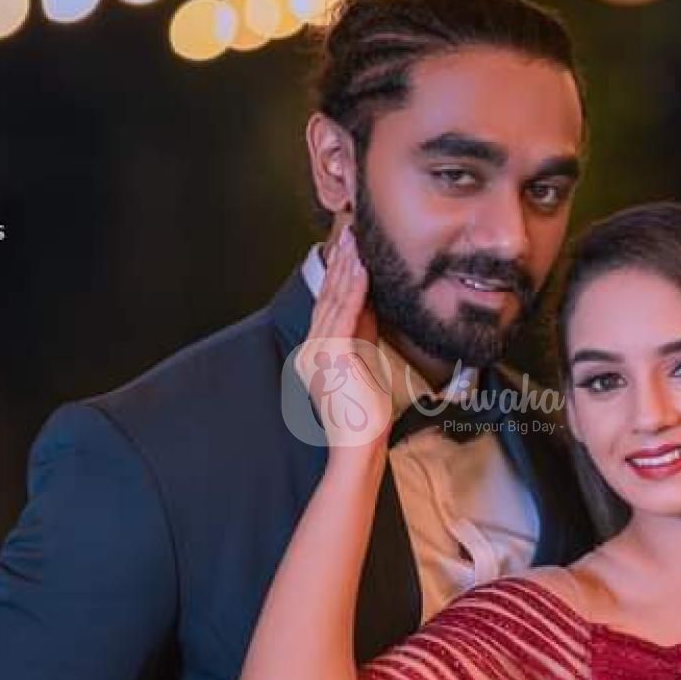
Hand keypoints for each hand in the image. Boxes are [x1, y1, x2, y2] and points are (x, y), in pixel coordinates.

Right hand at [294, 227, 390, 452]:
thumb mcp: (363, 360)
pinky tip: (362, 267)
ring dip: (346, 268)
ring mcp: (318, 351)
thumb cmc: (365, 412)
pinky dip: (354, 287)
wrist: (359, 444)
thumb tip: (370, 300)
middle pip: (326, 298)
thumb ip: (363, 331)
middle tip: (348, 235)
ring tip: (355, 242)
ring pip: (334, 300)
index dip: (337, 277)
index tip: (346, 251)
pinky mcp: (333, 353)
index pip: (327, 307)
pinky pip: (345, 312)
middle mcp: (310, 349)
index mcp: (314, 353)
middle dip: (339, 264)